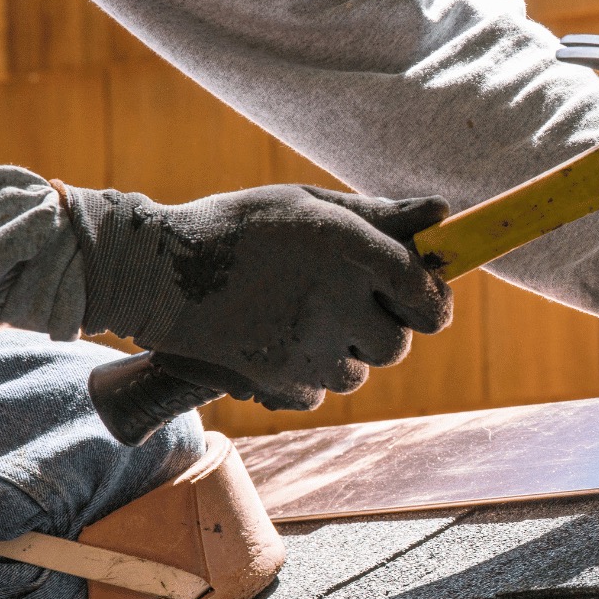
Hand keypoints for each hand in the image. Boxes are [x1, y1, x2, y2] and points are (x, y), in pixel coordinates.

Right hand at [58, 183, 450, 410]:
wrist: (155, 271)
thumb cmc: (240, 227)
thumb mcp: (308, 205)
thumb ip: (379, 216)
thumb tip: (442, 214)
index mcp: (348, 250)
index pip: (425, 295)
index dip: (432, 302)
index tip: (422, 299)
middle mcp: (336, 302)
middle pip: (396, 345)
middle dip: (381, 330)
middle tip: (346, 306)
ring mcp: (307, 347)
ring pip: (358, 373)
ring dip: (342, 353)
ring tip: (300, 319)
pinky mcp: (279, 381)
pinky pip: (318, 393)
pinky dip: (306, 376)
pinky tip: (276, 341)